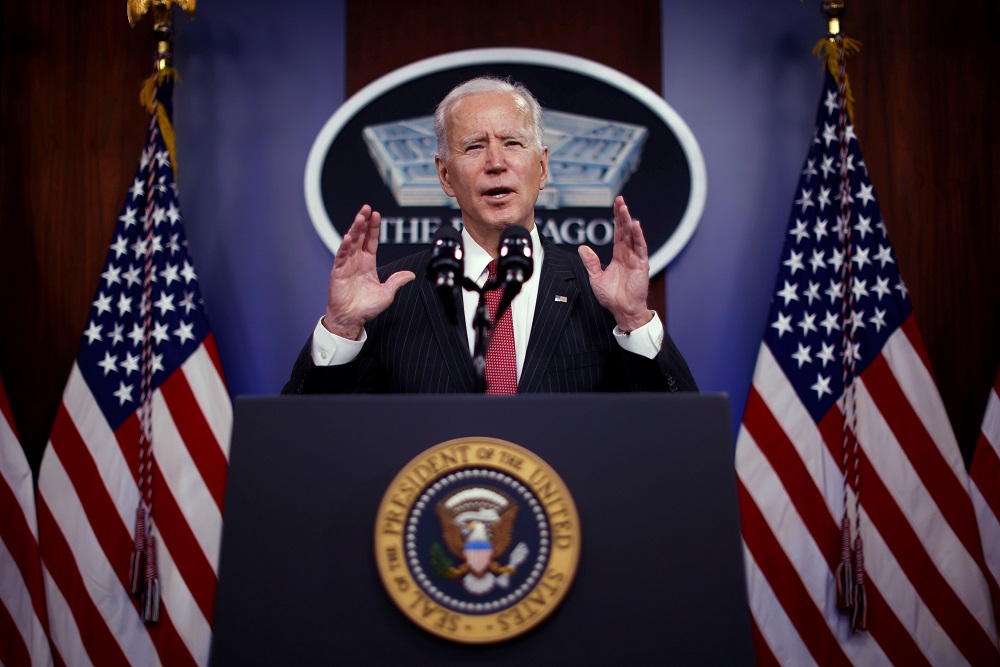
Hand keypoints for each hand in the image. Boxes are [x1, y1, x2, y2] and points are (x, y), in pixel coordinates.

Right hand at [323, 205, 414, 339]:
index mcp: (368, 263)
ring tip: (359, 218)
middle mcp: (356, 261)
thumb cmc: (366, 308)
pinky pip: (341, 256)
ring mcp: (346, 265)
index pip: (371, 241)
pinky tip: (349, 237)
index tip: (376, 214)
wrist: (351, 319)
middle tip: (366, 209)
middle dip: (363, 222)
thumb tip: (411, 274)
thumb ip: (397, 282)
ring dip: (354, 229)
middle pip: (359, 237)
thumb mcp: (387, 293)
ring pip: (350, 243)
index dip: (373, 228)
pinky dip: (344, 246)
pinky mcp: (337, 272)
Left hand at [578, 196, 652, 331]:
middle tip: (620, 200)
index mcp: (619, 254)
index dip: (617, 218)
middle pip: (625, 230)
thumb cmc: (612, 296)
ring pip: (632, 236)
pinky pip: (640, 247)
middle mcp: (628, 253)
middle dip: (623, 215)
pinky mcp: (641, 265)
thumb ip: (591, 262)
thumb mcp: (596, 277)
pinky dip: (638, 236)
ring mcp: (636, 258)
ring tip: (625, 209)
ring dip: (629, 222)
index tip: (616, 204)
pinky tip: (635, 225)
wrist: (622, 309)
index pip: (618, 232)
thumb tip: (582, 248)